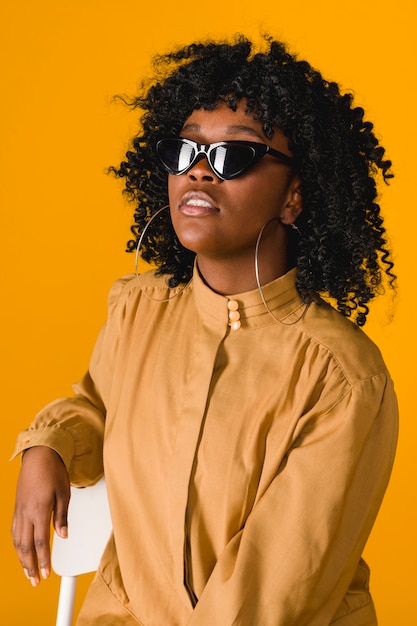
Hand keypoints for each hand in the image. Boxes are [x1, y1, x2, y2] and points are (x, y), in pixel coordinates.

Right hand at [11, 446, 69, 585]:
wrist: (39, 455)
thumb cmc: (53, 471)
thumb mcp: (64, 493)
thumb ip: (62, 517)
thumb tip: (63, 536)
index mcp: (40, 510)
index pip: (40, 542)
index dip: (43, 561)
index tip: (46, 574)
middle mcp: (26, 513)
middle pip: (25, 547)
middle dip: (30, 566)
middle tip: (35, 581)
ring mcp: (19, 511)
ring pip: (17, 541)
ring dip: (22, 559)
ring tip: (27, 572)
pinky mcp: (17, 507)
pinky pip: (14, 531)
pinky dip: (17, 545)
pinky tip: (20, 551)